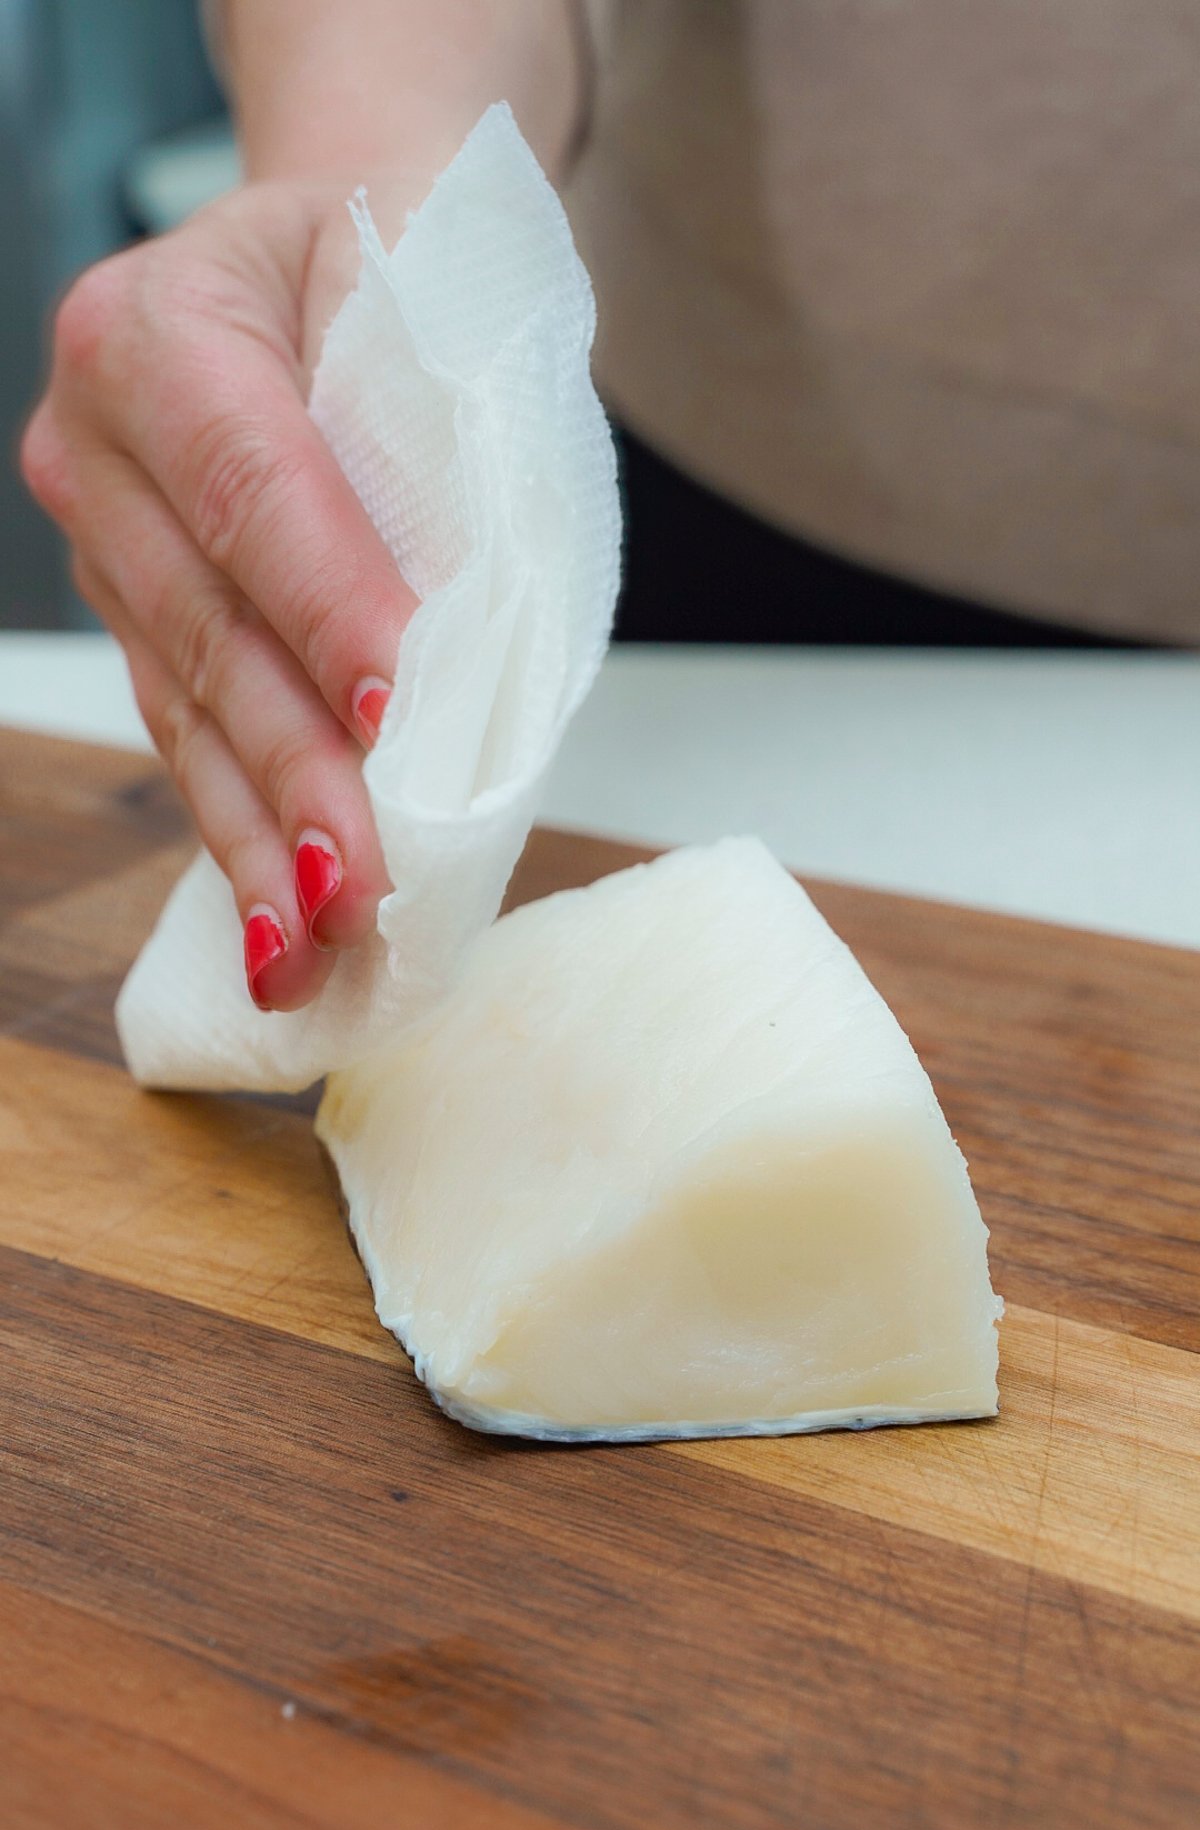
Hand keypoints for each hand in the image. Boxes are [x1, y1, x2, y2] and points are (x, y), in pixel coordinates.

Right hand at [22, 178, 417, 1010]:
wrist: (317, 249)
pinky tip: (279, 929)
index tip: (401, 719)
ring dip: (260, 838)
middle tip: (362, 881)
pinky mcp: (136, 617)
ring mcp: (104, 542)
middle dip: (298, 769)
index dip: (330, 609)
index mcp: (156, 329)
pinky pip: (191, 735)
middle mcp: (98, 443)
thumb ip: (446, 404)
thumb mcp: (431, 268)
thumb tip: (472, 613)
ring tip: (312, 950)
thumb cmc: (394, 254)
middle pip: (213, 628)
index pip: (257, 488)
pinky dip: (244, 834)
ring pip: (190, 708)